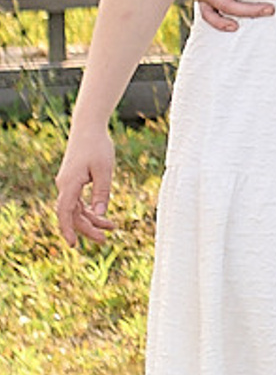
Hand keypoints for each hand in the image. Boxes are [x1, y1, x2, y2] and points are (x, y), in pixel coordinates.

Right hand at [56, 123, 114, 243]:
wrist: (88, 129)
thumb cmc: (98, 147)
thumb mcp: (104, 169)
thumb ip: (102, 192)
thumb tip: (100, 213)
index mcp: (69, 184)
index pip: (65, 212)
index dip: (68, 230)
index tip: (73, 245)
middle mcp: (64, 186)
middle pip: (72, 214)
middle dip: (87, 229)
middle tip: (104, 240)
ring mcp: (67, 184)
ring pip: (76, 209)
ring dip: (91, 220)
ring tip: (111, 228)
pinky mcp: (73, 182)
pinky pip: (78, 202)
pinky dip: (90, 210)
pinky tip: (102, 216)